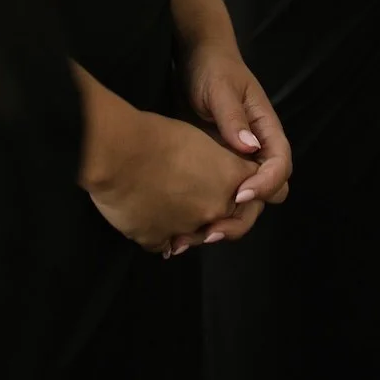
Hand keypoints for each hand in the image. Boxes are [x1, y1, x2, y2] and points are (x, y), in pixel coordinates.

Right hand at [83, 97, 259, 255]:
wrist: (117, 152)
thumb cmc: (155, 134)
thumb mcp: (198, 139)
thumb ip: (219, 165)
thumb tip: (219, 180)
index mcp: (231, 178)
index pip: (263, 192)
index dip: (252, 190)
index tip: (240, 186)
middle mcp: (216, 208)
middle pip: (235, 222)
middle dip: (224, 214)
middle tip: (201, 197)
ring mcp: (189, 229)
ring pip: (199, 235)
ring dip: (191, 225)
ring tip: (169, 202)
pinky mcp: (159, 241)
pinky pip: (166, 244)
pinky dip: (160, 233)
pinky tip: (149, 213)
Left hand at [165, 39, 291, 255]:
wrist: (193, 59)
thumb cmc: (212, 68)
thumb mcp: (221, 88)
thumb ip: (233, 117)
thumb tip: (249, 147)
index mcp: (266, 130)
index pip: (279, 166)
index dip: (264, 184)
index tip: (239, 195)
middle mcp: (256, 151)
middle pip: (268, 195)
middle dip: (245, 215)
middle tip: (214, 228)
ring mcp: (236, 162)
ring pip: (244, 204)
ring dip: (225, 222)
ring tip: (195, 236)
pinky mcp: (216, 169)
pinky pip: (219, 199)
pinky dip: (206, 216)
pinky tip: (182, 229)